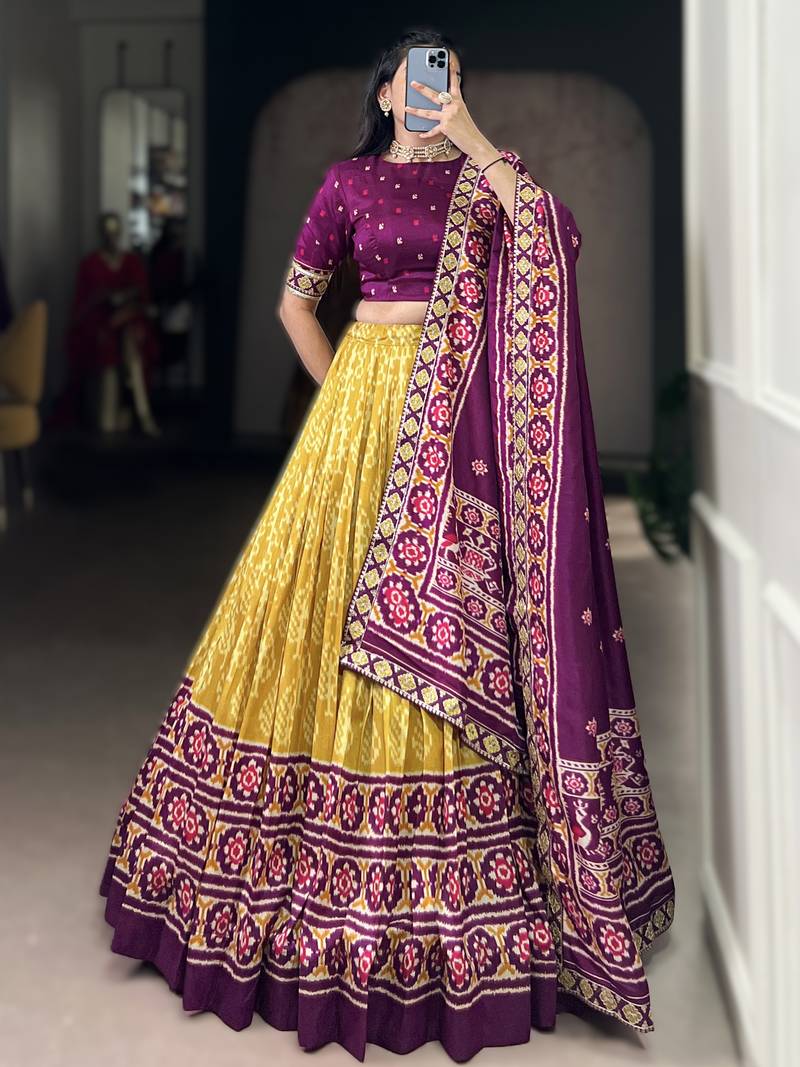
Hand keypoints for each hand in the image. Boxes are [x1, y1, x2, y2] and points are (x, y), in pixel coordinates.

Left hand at [405, 53, 497, 167]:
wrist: (475, 141)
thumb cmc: (467, 129)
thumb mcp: (462, 113)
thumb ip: (451, 106)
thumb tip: (439, 102)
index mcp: (458, 100)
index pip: (453, 83)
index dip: (450, 72)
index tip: (447, 61)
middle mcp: (453, 106)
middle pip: (435, 95)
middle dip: (422, 88)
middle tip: (412, 82)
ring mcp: (449, 116)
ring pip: (428, 112)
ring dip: (416, 110)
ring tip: (407, 108)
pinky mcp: (446, 127)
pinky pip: (432, 130)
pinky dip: (426, 133)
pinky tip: (420, 134)